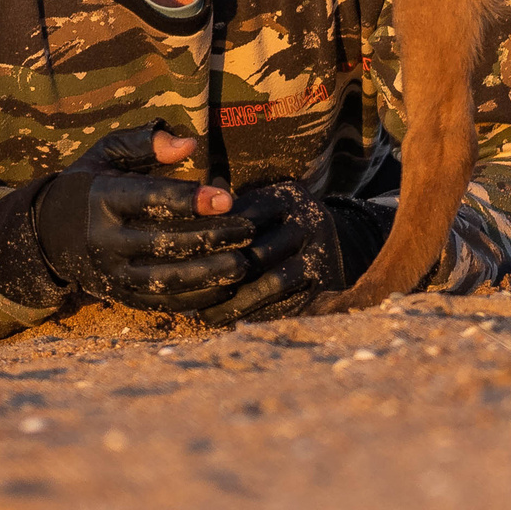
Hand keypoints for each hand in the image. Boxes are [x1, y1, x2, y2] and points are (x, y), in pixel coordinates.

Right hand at [33, 124, 282, 302]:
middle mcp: (104, 241)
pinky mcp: (120, 296)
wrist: (45, 234)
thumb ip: (146, 143)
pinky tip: (225, 286)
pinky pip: (163, 303)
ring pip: (166, 280)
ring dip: (209, 274)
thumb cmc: (87, 185)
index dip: (192, 200)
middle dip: (211, 238)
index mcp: (101, 200)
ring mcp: (112, 274)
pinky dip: (197, 299)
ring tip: (242, 261)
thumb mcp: (106, 154)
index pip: (151, 201)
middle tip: (248, 229)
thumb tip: (190, 145)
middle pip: (164, 243)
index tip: (228, 198)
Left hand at [119, 184, 394, 326]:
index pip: (245, 216)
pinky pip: (289, 304)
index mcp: (286, 195)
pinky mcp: (324, 283)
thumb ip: (223, 197)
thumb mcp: (261, 195)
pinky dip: (258, 314)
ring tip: (204, 314)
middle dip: (220, 273)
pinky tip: (230, 321)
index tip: (178, 252)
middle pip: (258, 251)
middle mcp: (307, 221)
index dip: (212, 236)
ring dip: (237, 302)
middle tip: (185, 290)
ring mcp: (319, 254)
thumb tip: (174, 188)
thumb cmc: (277, 217)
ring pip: (274, 282)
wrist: (335, 239)